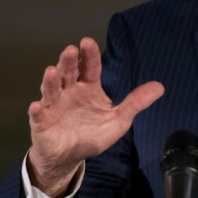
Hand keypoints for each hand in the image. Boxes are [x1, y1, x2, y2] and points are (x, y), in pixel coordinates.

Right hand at [26, 37, 163, 196]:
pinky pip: (38, 115)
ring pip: (51, 89)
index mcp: (88, 87)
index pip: (90, 67)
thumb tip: (160, 87)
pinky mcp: (42, 123)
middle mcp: (69, 91)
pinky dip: (37, 110)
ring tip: (51, 71)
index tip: (87, 42)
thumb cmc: (92, 133)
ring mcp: (54, 106)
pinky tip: (36, 106)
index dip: (89, 55)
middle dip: (69, 61)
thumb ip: (135, 103)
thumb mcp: (118, 119)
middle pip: (69, 73)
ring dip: (50, 80)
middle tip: (71, 50)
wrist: (70, 156)